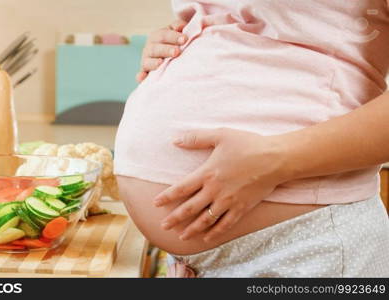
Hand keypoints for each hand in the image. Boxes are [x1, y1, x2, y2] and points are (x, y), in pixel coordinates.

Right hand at [136, 19, 187, 81]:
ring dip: (153, 63)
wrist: (167, 54)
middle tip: (176, 52)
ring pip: (147, 62)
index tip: (185, 39)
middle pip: (155, 49)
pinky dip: (141, 76)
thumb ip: (178, 26)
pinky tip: (142, 78)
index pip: (164, 35)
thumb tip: (180, 27)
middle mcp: (149, 48)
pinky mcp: (145, 73)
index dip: (174, 36)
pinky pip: (141, 75)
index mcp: (156, 37)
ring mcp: (146, 61)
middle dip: (166, 50)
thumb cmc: (174, 42)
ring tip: (161, 63)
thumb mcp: (176, 32)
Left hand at [153, 128, 289, 242]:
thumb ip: (196, 138)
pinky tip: (207, 238)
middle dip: (174, 218)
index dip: (167, 197)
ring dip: (191, 229)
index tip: (155, 204)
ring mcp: (228, 201)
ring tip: (181, 236)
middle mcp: (215, 190)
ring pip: (205, 220)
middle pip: (189, 208)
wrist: (276, 159)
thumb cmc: (248, 144)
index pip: (181, 188)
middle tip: (163, 226)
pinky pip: (225, 224)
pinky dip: (214, 233)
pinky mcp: (241, 208)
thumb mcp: (220, 135)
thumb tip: (175, 140)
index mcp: (207, 173)